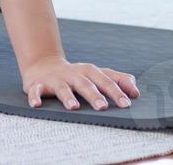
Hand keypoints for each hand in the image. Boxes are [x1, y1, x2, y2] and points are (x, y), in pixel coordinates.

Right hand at [22, 55, 139, 110]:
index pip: (105, 81)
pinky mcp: (38, 85)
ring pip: (62, 88)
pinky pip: (36, 90)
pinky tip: (37, 104)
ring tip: (74, 107)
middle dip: (94, 95)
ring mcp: (56, 79)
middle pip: (85, 84)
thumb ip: (118, 80)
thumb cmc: (77, 75)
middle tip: (103, 107)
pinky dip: (35, 96)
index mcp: (89, 72)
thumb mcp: (97, 74)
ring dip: (68, 96)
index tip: (127, 104)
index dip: (116, 92)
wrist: (43, 65)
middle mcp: (73, 74)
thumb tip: (137, 91)